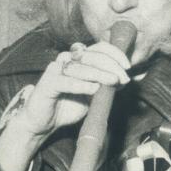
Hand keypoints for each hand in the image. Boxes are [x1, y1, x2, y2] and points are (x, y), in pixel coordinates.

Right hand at [0, 41, 129, 170]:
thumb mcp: (92, 97)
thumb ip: (105, 86)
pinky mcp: (47, 83)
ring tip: (113, 82)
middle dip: (111, 65)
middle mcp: (67, 60)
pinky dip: (81, 84)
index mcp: (79, 60)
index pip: (99, 48)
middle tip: (122, 78)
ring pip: (80, 66)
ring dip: (100, 74)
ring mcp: (56, 70)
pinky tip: (93, 88)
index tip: (127, 67)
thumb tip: (123, 80)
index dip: (115, 54)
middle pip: (92, 55)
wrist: (43, 123)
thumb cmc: (67, 107)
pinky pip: (66, 81)